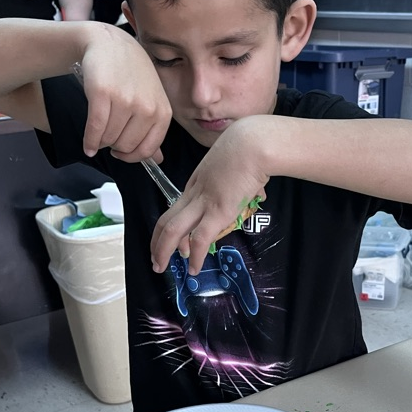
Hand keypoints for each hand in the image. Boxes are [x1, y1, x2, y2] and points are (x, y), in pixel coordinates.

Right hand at [79, 27, 172, 162]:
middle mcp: (147, 108)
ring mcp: (126, 100)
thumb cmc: (131, 74)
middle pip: (126, 146)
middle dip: (114, 146)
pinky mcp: (103, 94)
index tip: (121, 153)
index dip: (132, 156)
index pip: (148, 150)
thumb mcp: (151, 100)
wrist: (110, 44)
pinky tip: (88, 145)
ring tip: (99, 130)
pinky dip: (89, 140)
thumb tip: (158, 160)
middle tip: (108, 135)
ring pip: (109, 138)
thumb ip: (154, 131)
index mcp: (163, 112)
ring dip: (101, 140)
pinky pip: (95, 128)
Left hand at [150, 117, 267, 274]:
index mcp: (198, 182)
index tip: (172, 244)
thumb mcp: (237, 165)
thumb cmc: (251, 147)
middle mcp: (195, 193)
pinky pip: (199, 239)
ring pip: (173, 230)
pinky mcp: (218, 211)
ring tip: (161, 267)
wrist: (254, 143)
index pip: (177, 209)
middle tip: (155, 260)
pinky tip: (194, 268)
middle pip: (166, 220)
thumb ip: (243, 179)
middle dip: (157, 242)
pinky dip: (194, 256)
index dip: (170, 229)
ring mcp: (204, 202)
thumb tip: (257, 187)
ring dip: (163, 251)